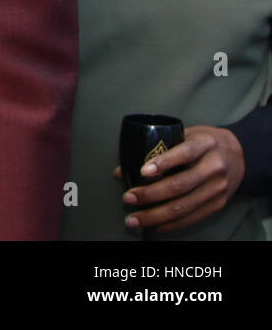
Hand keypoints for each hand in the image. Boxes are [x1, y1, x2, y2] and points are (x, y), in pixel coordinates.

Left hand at [115, 125, 244, 233]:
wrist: (240, 156)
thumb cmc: (203, 143)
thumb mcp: (185, 135)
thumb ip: (158, 148)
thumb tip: (122, 170)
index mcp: (205, 144)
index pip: (185, 152)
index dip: (164, 162)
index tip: (143, 171)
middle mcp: (214, 167)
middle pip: (181, 184)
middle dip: (151, 194)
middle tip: (128, 198)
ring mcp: (217, 188)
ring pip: (185, 206)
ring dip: (156, 215)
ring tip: (134, 219)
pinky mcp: (218, 204)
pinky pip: (192, 218)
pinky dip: (171, 224)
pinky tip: (154, 226)